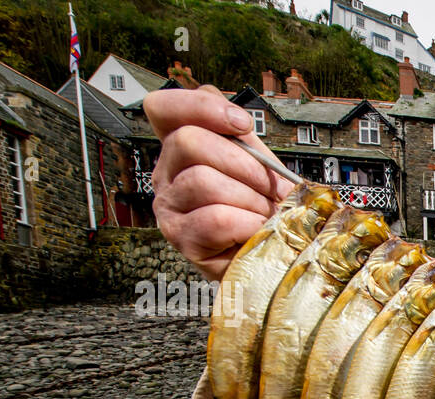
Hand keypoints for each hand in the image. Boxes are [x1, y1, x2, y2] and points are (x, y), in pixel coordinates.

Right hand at [143, 86, 292, 282]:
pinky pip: (216, 218)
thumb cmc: (260, 211)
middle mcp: (166, 174)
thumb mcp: (256, 168)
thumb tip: (242, 123)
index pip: (164, 108)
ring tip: (263, 214)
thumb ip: (246, 143)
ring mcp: (169, 206)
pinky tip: (254, 231)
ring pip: (204, 181)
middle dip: (244, 163)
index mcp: (181, 149)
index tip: (242, 124)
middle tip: (269, 187)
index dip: (200, 107)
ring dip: (250, 199)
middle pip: (188, 141)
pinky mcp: (181, 238)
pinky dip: (247, 224)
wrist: (266, 256)